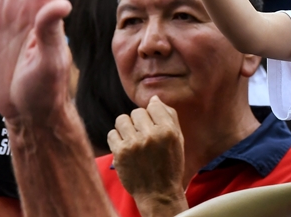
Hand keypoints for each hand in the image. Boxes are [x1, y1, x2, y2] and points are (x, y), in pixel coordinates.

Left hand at [108, 96, 187, 214]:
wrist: (158, 193)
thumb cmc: (170, 164)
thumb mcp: (178, 139)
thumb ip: (169, 116)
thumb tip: (154, 99)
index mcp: (168, 130)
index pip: (153, 105)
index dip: (152, 112)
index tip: (153, 123)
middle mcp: (150, 135)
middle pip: (137, 112)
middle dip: (139, 121)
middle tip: (143, 134)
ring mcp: (133, 145)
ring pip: (122, 120)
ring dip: (126, 127)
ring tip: (132, 139)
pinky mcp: (119, 154)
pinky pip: (112, 133)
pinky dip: (117, 139)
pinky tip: (125, 147)